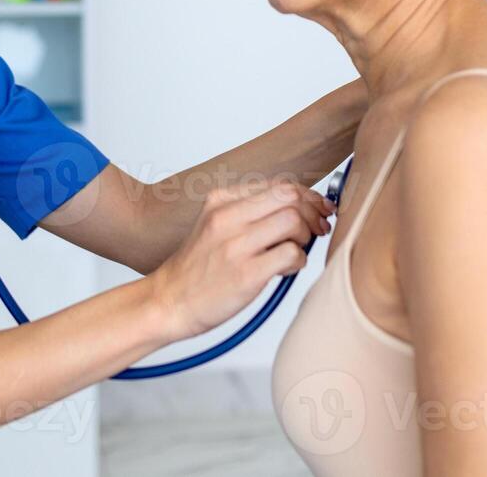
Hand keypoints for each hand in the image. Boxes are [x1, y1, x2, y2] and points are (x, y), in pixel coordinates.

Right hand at [146, 180, 332, 342]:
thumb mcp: (215, 225)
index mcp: (221, 200)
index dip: (307, 196)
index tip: (318, 208)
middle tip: (318, 229)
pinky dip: (298, 261)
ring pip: (293, 222)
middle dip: (313, 212)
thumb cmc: (197, 268)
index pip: (279, 185)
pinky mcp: (246, 274)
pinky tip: (286, 270)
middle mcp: (227, 217)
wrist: (168, 301)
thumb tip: (297, 205)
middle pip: (290, 197)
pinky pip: (291, 255)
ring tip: (295, 251)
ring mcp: (235, 245)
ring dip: (305, 237)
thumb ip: (249, 211)